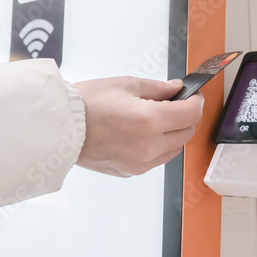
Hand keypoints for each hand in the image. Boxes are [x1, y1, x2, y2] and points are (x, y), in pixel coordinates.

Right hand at [73, 77, 203, 177]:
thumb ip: (157, 89)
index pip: (191, 113)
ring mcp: (140, 162)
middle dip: (184, 117)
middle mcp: (149, 146)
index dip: (195, 101)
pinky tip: (139, 134)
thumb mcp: (125, 85)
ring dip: (172, 134)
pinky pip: (155, 159)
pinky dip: (156, 146)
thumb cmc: (86, 103)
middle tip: (172, 104)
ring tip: (153, 120)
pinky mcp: (130, 171)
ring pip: (173, 149)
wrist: (60, 126)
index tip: (192, 95)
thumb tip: (176, 90)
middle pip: (186, 133)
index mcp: (150, 121)